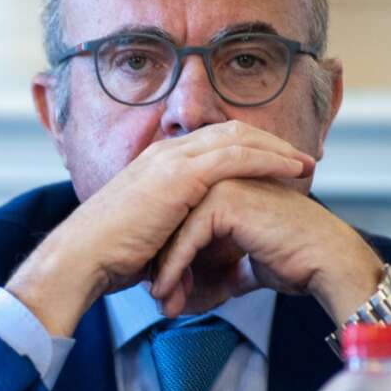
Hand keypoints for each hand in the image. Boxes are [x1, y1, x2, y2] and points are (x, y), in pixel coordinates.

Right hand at [6, 121, 315, 335]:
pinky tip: (292, 170)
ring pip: (239, 139)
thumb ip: (174, 231)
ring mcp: (173, 160)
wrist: (82, 257)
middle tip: (304, 159)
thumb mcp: (150, 235)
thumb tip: (193, 254)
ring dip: (278, 149)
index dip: (250, 149)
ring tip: (307, 163)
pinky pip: (235, 157)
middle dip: (271, 143)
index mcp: (158, 163)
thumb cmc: (110, 257)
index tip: (278, 164)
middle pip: (232, 132)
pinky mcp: (180, 176)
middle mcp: (166, 152)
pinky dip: (268, 160)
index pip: (213, 143)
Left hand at [152, 179, 390, 363]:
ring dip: (165, 270)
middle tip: (158, 299)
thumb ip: (232, 265)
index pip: (183, 219)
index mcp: (227, 185)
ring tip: (161, 301)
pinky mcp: (226, 202)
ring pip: (176, 230)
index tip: (164, 291)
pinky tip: (170, 292)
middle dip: (164, 265)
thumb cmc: (296, 262)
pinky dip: (175, 268)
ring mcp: (224, 185)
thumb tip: (221, 283)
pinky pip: (187, 237)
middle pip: (174, 222)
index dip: (172, 257)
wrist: (327, 262)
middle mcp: (222, 178)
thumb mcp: (252, 262)